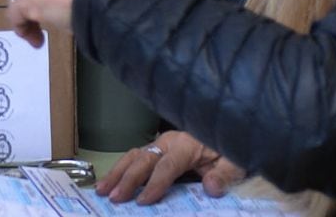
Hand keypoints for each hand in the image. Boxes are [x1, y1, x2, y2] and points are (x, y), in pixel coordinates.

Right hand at [95, 130, 244, 203]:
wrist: (224, 134)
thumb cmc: (227, 150)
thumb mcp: (234, 162)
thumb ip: (224, 174)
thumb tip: (211, 187)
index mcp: (187, 144)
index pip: (167, 166)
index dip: (154, 184)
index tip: (143, 201)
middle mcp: (168, 141)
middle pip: (143, 159)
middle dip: (127, 178)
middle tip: (115, 197)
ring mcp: (159, 144)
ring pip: (133, 156)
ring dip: (116, 173)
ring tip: (102, 190)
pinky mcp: (155, 149)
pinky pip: (134, 157)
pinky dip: (119, 169)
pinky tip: (108, 182)